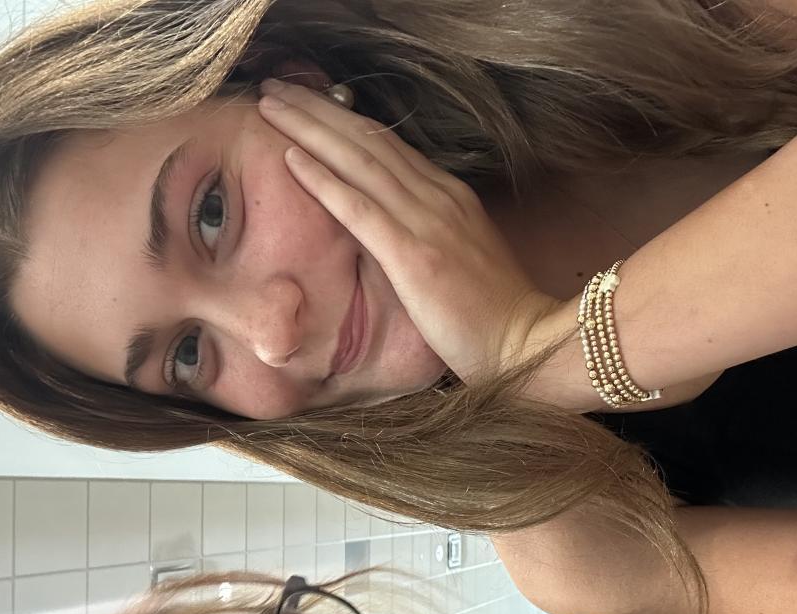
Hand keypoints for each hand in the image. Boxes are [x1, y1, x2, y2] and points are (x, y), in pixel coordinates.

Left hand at [257, 81, 561, 383]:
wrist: (527, 344)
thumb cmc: (493, 315)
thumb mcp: (460, 259)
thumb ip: (427, 235)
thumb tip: (387, 230)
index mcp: (448, 196)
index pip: (388, 144)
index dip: (343, 118)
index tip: (306, 102)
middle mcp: (438, 196)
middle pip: (368, 139)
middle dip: (317, 109)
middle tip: (274, 86)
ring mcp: (427, 222)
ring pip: (359, 160)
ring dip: (309, 129)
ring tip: (270, 105)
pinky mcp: (413, 255)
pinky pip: (359, 208)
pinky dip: (322, 180)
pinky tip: (289, 157)